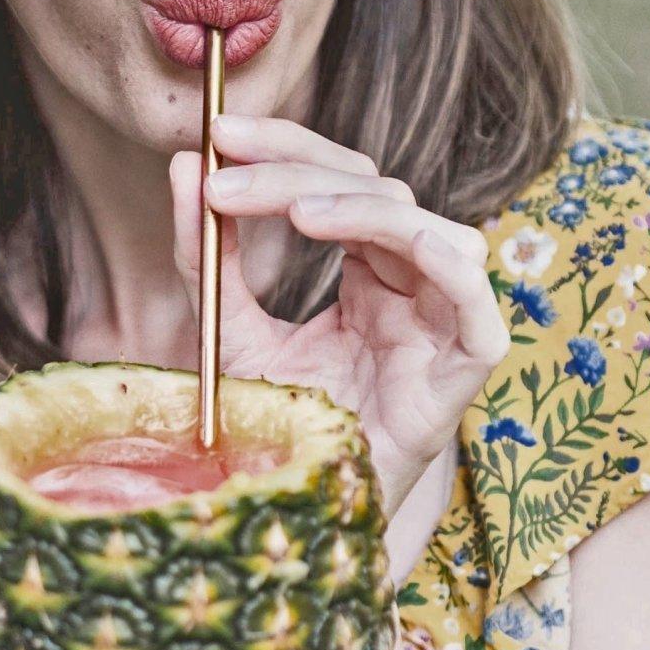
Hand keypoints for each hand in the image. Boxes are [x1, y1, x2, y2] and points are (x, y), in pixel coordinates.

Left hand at [170, 115, 509, 517]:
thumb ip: (208, 256)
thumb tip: (179, 166)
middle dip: (298, 167)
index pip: (338, 183)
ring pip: (425, 225)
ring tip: (289, 209)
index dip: (284, 148)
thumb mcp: (229, 329)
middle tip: (224, 166)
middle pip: (378, 190)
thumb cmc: (283, 427)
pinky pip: (471, 289)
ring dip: (357, 204)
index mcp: (367, 274)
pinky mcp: (468, 361)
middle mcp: (411, 286)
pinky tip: (353, 237)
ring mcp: (444, 319)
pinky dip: (425, 250)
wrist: (306, 514)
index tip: (215, 134)